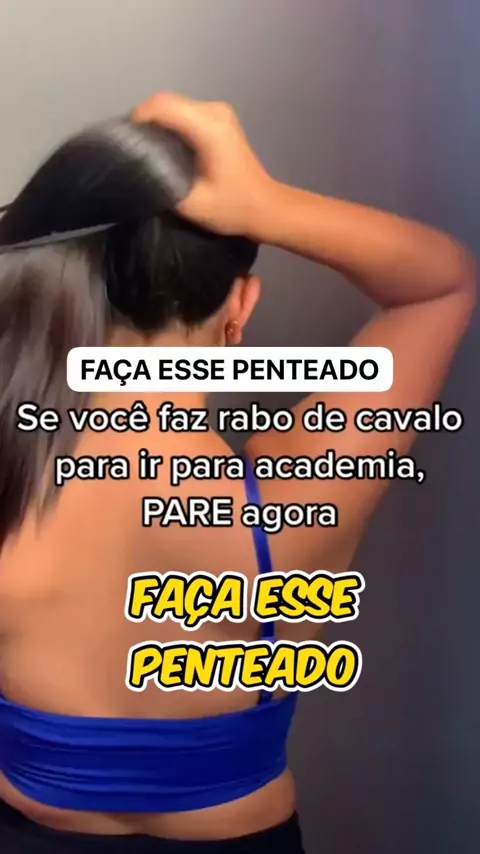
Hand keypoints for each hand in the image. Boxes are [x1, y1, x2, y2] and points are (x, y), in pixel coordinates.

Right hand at [131, 92, 274, 236]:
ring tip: (143, 150)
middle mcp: (213, 110)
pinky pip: (184, 112)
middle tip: (130, 150)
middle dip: (143, 121)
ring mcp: (218, 111)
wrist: (265, 207)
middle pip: (166, 101)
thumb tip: (139, 169)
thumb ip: (161, 183)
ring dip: (155, 123)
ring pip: (173, 105)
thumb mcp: (192, 204)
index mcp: (208, 127)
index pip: (162, 106)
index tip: (124, 143)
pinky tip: (163, 148)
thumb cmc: (233, 208)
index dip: (137, 119)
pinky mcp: (218, 118)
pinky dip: (168, 124)